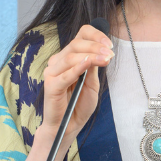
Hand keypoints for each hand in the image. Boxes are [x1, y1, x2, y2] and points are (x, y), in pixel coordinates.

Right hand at [40, 24, 112, 145]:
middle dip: (95, 47)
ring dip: (90, 56)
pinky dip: (78, 67)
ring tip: (105, 60)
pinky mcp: (51, 85)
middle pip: (76, 44)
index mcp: (68, 57)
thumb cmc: (79, 104)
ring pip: (71, 57)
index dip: (95, 35)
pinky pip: (65, 74)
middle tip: (110, 54)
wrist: (69, 125)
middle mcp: (58, 61)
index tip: (109, 44)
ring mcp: (52, 72)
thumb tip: (101, 50)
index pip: (79, 36)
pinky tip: (88, 64)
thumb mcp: (92, 83)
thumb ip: (93, 67)